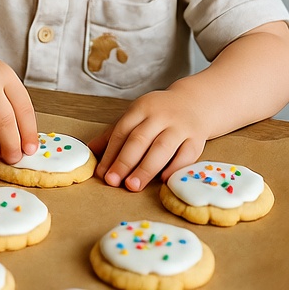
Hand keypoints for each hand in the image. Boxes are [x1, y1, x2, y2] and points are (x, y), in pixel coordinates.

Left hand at [90, 88, 206, 191]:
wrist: (195, 103)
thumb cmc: (159, 114)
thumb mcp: (135, 116)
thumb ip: (115, 133)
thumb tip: (91, 150)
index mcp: (141, 108)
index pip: (122, 131)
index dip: (111, 152)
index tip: (102, 173)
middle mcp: (159, 116)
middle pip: (140, 139)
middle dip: (125, 162)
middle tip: (113, 181)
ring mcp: (180, 127)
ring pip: (161, 148)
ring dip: (146, 168)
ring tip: (133, 186)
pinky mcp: (197, 139)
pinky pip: (186, 155)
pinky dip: (174, 168)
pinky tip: (163, 181)